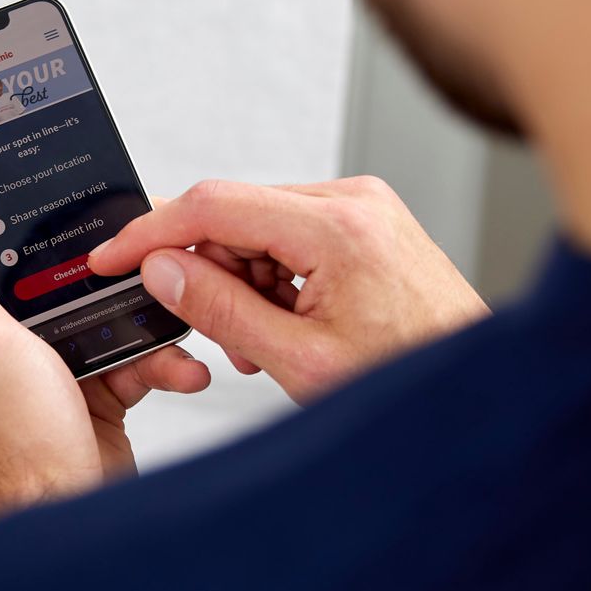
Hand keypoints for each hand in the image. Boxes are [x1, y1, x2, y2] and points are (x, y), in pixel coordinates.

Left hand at [0, 198, 209, 522]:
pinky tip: (182, 370)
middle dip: (109, 277)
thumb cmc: (18, 441)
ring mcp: (51, 372)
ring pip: (105, 319)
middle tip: (146, 263)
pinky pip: (133, 361)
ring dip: (148, 327)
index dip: (25, 227)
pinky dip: (161, 364)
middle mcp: (5, 347)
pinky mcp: (93, 396)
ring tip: (176, 330)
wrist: (72, 517)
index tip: (69, 200)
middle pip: (60, 283)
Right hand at [89, 177, 488, 404]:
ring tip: (264, 341)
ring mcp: (362, 209)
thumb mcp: (300, 359)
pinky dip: (272, 279)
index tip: (112, 255)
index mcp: (338, 227)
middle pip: (235, 214)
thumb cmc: (410, 377)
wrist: (478, 388)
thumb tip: (163, 271)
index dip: (151, 232)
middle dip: (208, 270)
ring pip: (259, 227)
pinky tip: (285, 323)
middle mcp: (353, 202)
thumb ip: (221, 311)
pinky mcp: (365, 223)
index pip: (215, 205)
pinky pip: (290, 236)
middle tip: (210, 329)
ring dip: (242, 282)